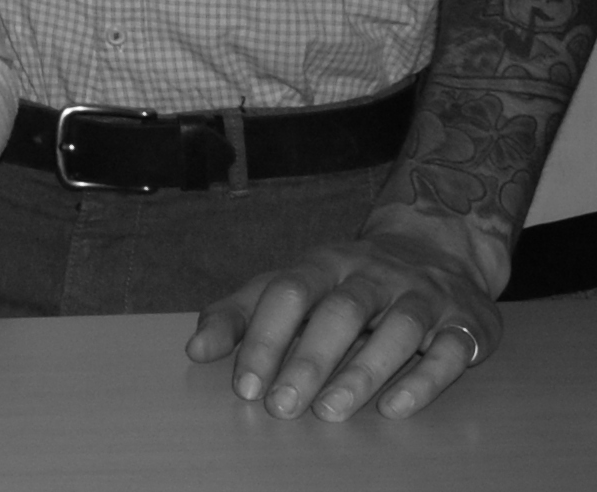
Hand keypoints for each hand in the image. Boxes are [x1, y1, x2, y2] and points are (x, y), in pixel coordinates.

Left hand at [185, 211, 499, 420]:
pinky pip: (447, 351)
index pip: (287, 293)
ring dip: (361, 372)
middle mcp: (373, 274)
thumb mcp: (290, 286)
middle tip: (282, 407)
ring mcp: (422, 296)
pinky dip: (422, 380)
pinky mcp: (466, 324)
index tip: (245, 387)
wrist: (438, 249)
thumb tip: (195, 350)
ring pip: (395, 330)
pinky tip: (395, 407)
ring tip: (330, 412)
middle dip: (308, 360)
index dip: (264, 339)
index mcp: (323, 263)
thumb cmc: (345, 282)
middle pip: (340, 312)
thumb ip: (240, 314)